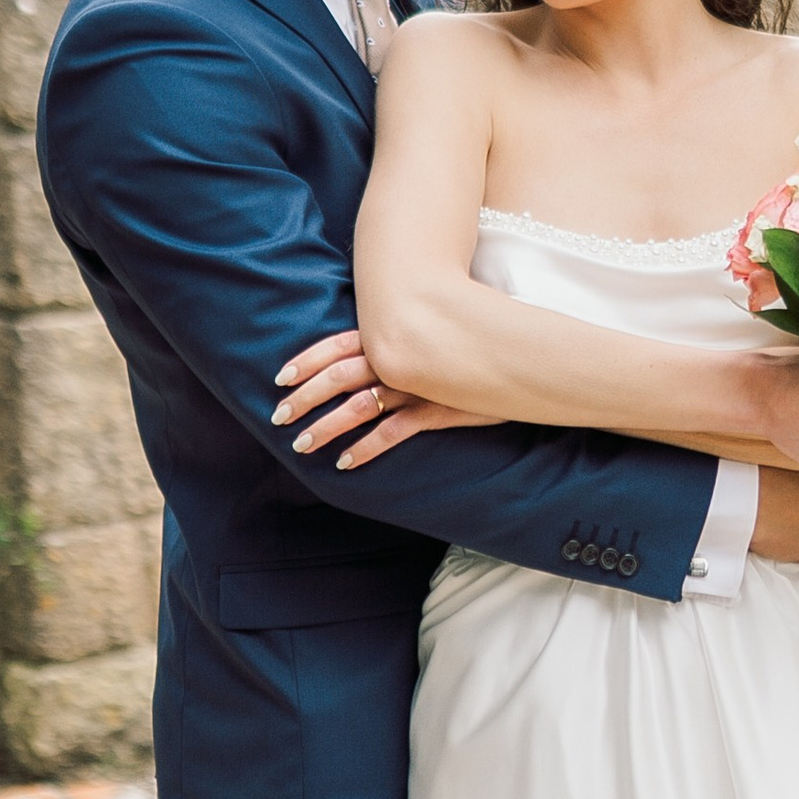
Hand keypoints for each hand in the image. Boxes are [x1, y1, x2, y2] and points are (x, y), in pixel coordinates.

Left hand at [273, 328, 482, 468]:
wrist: (519, 355)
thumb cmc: (472, 343)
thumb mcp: (431, 335)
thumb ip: (399, 340)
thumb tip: (367, 350)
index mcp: (394, 335)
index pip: (338, 344)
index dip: (307, 360)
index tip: (281, 377)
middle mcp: (399, 357)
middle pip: (338, 377)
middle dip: (304, 397)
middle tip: (279, 415)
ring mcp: (417, 384)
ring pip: (358, 406)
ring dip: (326, 426)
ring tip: (303, 444)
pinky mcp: (436, 409)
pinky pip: (392, 432)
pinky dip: (365, 448)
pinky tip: (345, 462)